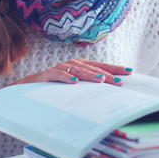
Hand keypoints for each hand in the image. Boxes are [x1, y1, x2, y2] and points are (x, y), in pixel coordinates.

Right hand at [12, 58, 132, 85]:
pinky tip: (74, 82)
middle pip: (92, 68)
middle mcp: (72, 64)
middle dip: (107, 74)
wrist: (28, 88)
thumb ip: (88, 87)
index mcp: (80, 66)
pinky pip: (58, 75)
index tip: (130, 72)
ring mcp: (60, 68)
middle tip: (119, 82)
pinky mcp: (47, 75)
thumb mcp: (74, 87)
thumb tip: (110, 93)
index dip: (115, 68)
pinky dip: (66, 77)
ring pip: (78, 70)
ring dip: (90, 75)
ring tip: (102, 80)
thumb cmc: (55, 88)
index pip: (101, 66)